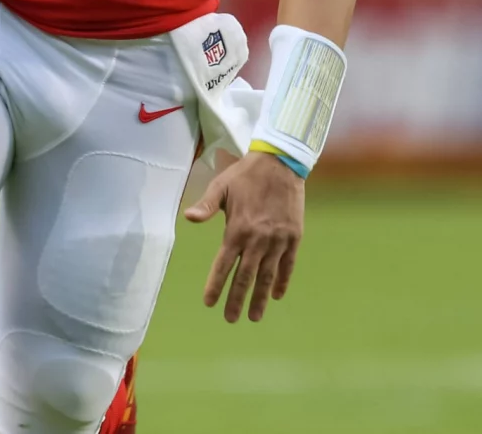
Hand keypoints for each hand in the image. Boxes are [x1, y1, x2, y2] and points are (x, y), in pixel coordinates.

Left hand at [183, 150, 303, 322]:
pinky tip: (277, 295)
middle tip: (230, 319)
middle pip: (245, 277)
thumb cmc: (246, 174)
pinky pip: (288, 264)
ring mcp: (278, 239)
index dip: (216, 286)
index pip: (223, 265)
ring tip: (255, 317)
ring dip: (260, 298)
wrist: (281, 162)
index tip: (209, 303)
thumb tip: (188, 217)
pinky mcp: (294, 236)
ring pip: (267, 275)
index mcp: (237, 229)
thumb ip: (206, 206)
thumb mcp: (221, 186)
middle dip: (236, 300)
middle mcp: (258, 239)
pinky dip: (283, 280)